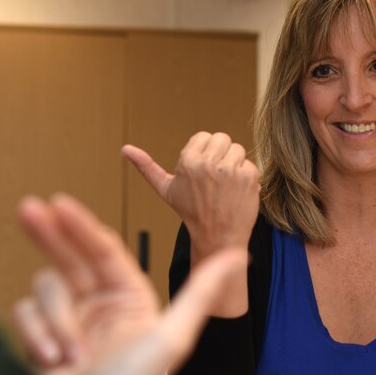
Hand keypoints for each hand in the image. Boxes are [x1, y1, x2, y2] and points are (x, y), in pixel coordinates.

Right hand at [12, 193, 246, 374]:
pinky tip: (53, 360)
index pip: (102, 249)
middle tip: (27, 209)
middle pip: (69, 256)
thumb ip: (201, 292)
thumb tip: (238, 256)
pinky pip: (27, 314)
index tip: (59, 204)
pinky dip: (35, 336)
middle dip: (48, 235)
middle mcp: (101, 304)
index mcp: (131, 297)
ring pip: (46, 288)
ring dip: (53, 320)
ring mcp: (72, 320)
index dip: (80, 225)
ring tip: (68, 352)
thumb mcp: (171, 337)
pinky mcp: (46, 337)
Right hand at [122, 132, 259, 255]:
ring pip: (237, 150)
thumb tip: (124, 149)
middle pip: (222, 139)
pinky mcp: (248, 177)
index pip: (204, 136)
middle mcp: (209, 162)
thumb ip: (146, 167)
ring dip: (234, 165)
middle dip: (220, 155)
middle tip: (215, 179)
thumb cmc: (191, 212)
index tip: (202, 173)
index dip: (204, 153)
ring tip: (226, 186)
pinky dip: (247, 177)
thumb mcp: (165, 189)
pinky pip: (250, 164)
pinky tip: (237, 192)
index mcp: (188, 161)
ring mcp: (230, 169)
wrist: (217, 237)